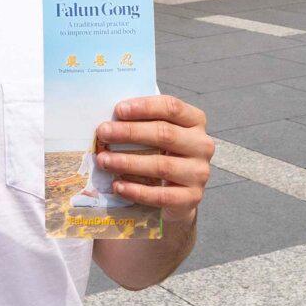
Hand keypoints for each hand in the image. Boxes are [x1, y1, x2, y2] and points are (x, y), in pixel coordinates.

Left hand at [94, 95, 212, 223]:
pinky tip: (117, 186)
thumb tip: (108, 120)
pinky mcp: (192, 198)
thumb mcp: (155, 133)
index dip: (144, 107)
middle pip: (165, 134)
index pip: (172, 107)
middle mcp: (202, 145)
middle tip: (103, 132)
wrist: (176, 193)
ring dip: (127, 162)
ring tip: (104, 160)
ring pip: (162, 166)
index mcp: (195, 121)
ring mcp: (199, 173)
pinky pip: (162, 195)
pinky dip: (136, 191)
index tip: (118, 110)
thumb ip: (140, 122)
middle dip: (129, 132)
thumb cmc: (159, 153)